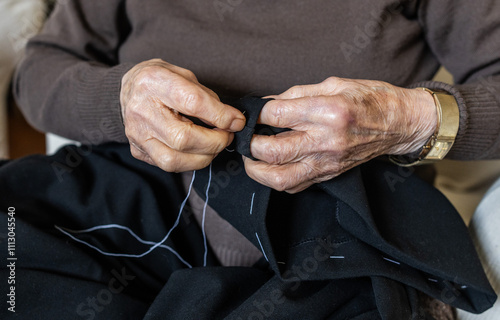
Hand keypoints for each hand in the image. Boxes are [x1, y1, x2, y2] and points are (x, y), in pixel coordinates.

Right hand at [120, 59, 244, 171]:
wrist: (129, 89)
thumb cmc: (162, 81)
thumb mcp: (185, 75)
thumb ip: (207, 97)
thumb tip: (232, 121)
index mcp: (154, 81)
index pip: (193, 103)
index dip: (221, 116)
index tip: (237, 121)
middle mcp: (141, 109)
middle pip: (183, 138)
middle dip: (215, 142)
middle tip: (227, 135)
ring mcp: (137, 134)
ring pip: (174, 160)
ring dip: (204, 157)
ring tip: (214, 145)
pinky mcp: (138, 150)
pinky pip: (168, 166)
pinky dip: (190, 162)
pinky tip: (197, 151)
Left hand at [244, 77, 436, 192]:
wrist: (399, 123)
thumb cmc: (370, 99)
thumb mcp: (333, 84)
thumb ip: (296, 94)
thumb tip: (267, 104)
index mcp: (327, 111)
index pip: (276, 116)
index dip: (257, 114)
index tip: (254, 112)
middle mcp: (325, 140)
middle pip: (272, 151)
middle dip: (250, 144)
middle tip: (247, 137)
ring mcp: (327, 162)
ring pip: (280, 178)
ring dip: (257, 170)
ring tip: (252, 157)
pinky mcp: (329, 174)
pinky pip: (295, 186)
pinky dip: (276, 179)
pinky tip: (272, 167)